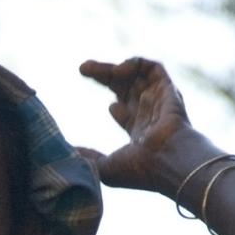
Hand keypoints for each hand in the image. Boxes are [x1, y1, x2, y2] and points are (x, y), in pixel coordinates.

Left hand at [78, 57, 191, 191]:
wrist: (167, 162)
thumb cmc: (140, 171)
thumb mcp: (104, 168)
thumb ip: (87, 158)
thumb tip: (66, 153)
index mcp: (140, 132)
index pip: (128, 112)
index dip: (114, 105)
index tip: (108, 107)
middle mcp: (150, 114)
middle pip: (126, 88)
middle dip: (104, 77)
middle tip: (82, 68)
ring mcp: (159, 100)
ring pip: (135, 75)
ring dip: (111, 68)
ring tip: (87, 68)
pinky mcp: (167, 88)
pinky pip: (153, 68)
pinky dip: (135, 63)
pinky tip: (117, 71)